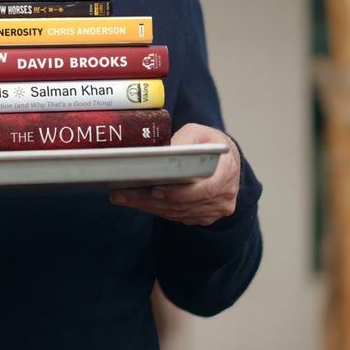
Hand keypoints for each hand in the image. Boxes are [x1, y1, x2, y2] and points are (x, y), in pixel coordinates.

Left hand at [109, 123, 239, 224]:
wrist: (225, 160)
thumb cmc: (209, 143)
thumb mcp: (199, 132)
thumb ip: (184, 140)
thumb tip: (165, 152)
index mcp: (227, 169)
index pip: (205, 188)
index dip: (179, 193)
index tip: (155, 190)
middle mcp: (225, 193)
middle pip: (184, 203)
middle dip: (151, 199)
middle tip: (123, 193)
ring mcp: (216, 208)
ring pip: (177, 212)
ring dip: (148, 205)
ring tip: (122, 196)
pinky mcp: (205, 216)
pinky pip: (177, 216)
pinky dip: (155, 209)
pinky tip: (137, 200)